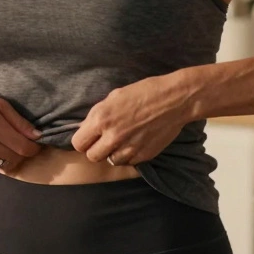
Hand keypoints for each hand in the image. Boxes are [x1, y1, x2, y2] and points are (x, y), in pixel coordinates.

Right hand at [0, 81, 42, 172]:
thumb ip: (18, 121)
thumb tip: (37, 136)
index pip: (22, 147)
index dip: (33, 148)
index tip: (35, 145)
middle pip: (14, 158)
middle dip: (22, 153)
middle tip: (23, 144)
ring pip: (2, 165)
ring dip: (9, 158)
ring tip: (7, 145)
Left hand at [71, 74, 189, 165]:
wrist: (175, 99)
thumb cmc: (144, 91)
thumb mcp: (114, 96)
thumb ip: (98, 114)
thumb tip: (87, 128)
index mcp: (101, 119)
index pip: (78, 143)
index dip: (83, 140)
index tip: (90, 136)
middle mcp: (113, 137)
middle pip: (92, 156)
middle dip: (96, 148)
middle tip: (104, 140)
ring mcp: (129, 149)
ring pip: (110, 161)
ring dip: (112, 153)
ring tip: (121, 141)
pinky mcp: (144, 156)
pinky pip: (128, 162)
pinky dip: (129, 155)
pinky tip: (135, 142)